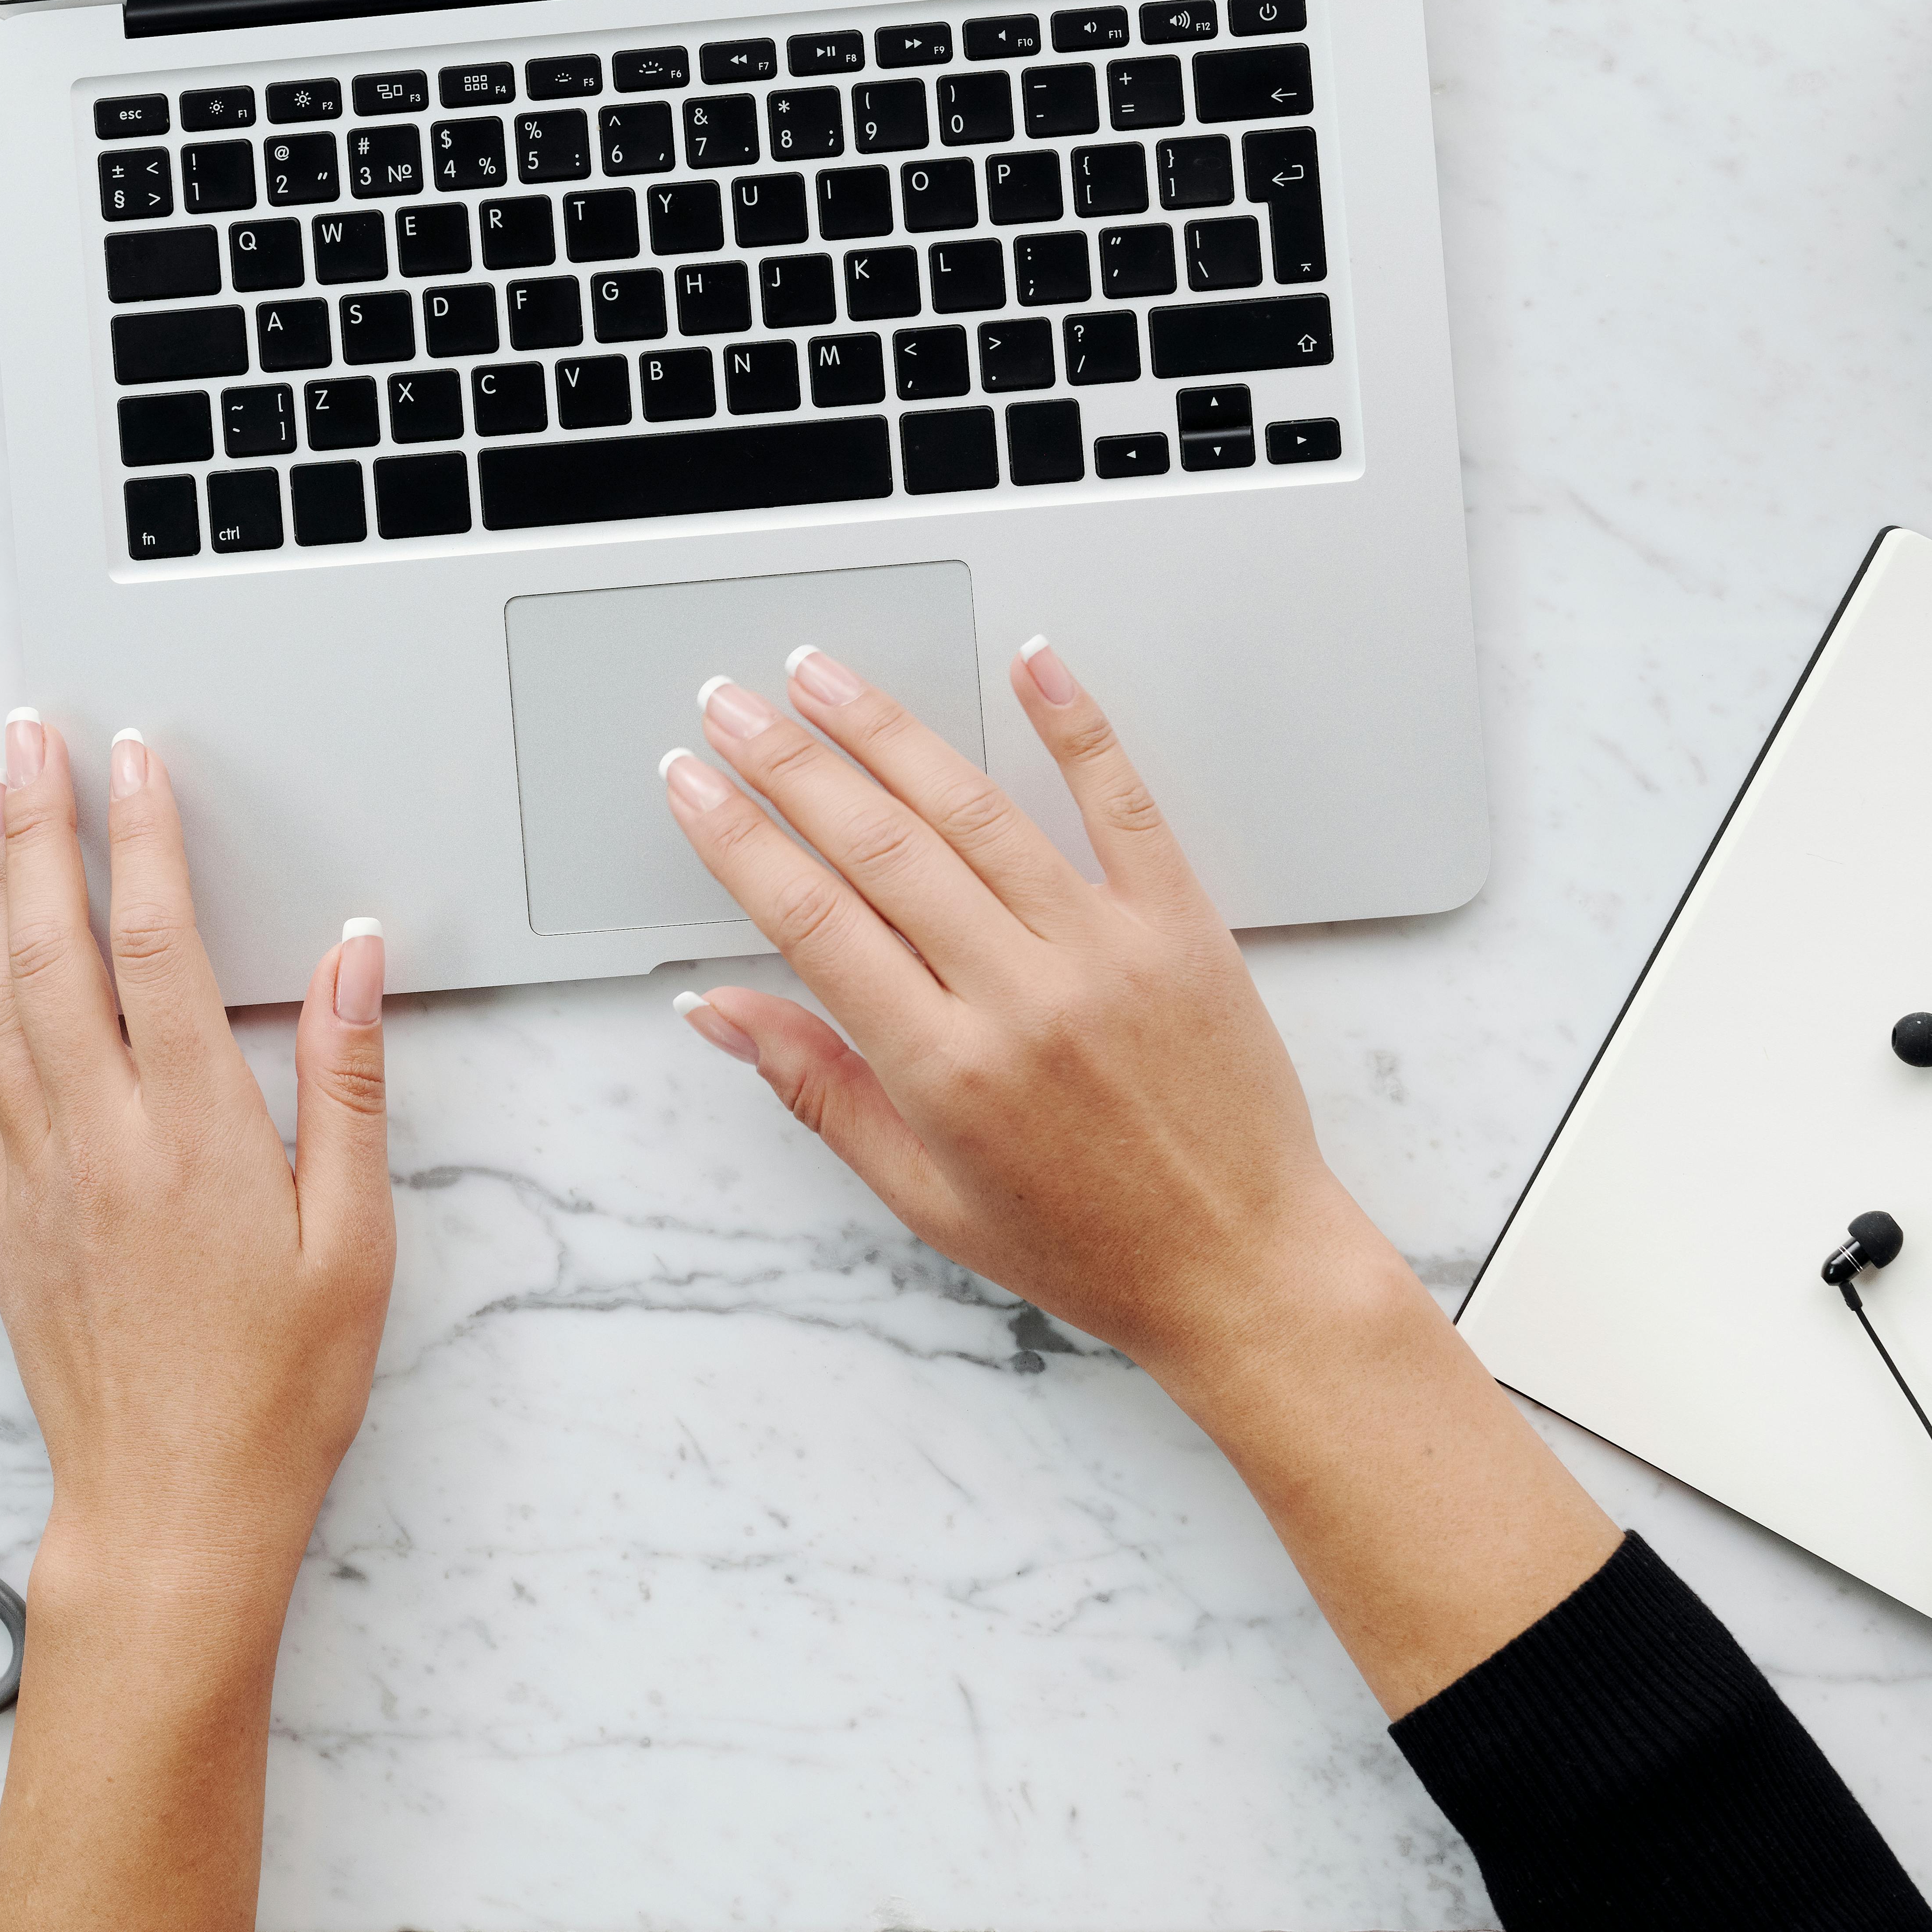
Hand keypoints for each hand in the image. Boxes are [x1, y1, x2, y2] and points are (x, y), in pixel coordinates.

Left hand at [0, 715, 391, 1576]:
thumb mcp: (355, 1238)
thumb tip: (355, 962)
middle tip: (23, 739)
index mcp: (192, 1132)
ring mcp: (38, 1173)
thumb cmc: (277, 1387)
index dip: (140, 838)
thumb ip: (348, 1086)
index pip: (155, 943)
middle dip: (36, 827)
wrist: (171, 1508)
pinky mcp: (7, 1211)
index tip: (135, 761)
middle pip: (51, 945)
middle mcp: (98, 1137)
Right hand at [656, 638, 1360, 1378]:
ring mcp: (1105, 953)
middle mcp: (1021, 999)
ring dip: (887, 730)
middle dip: (786, 763)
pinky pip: (1122, 804)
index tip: (689, 785)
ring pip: (974, 811)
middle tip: (730, 705)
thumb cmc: (1090, 1246)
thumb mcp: (924, 1195)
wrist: (1241, 1268)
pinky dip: (1075, 726)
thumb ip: (817, 1090)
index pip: (812, 921)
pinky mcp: (1179, 928)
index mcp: (947, 1072)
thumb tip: (717, 1012)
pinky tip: (1031, 663)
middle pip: (877, 847)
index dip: (736, 841)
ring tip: (824, 677)